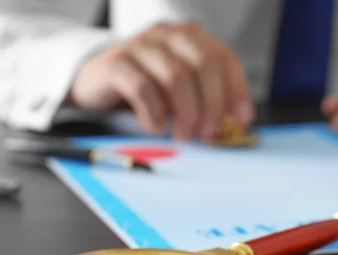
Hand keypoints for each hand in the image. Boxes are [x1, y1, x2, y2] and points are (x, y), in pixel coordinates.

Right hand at [67, 23, 254, 140]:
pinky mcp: (116, 64)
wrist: (96, 80)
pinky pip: (142, 87)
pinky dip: (154, 113)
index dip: (236, 90)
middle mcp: (166, 36)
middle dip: (211, 104)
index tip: (241, 120)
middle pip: (203, 66)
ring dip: (185, 113)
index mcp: (189, 39)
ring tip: (182, 134)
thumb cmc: (146, 87)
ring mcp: (140, 46)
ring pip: (175, 77)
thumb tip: (238, 121)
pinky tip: (155, 127)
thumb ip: (208, 99)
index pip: (223, 58)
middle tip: (207, 132)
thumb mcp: (181, 91)